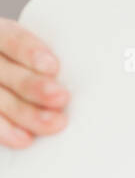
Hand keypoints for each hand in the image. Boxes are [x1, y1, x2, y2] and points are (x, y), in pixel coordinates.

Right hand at [0, 18, 68, 147]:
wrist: (13, 88)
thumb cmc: (34, 73)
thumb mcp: (36, 60)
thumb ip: (49, 67)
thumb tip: (83, 79)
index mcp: (0, 37)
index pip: (11, 39)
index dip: (29, 52)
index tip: (53, 67)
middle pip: (6, 72)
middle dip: (34, 86)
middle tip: (62, 98)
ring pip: (1, 100)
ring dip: (28, 114)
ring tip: (55, 123)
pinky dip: (7, 132)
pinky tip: (26, 140)